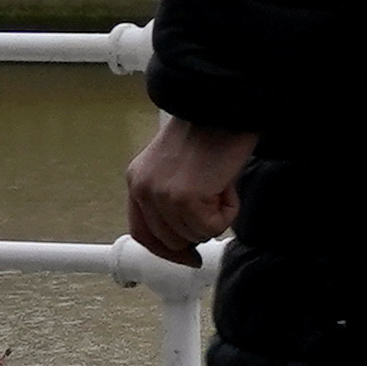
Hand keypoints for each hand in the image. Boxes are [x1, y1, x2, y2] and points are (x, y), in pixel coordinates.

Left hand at [123, 115, 255, 260]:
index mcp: (138, 181)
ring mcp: (161, 196)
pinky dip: (228, 211)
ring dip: (216, 216)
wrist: (223, 108)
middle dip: (198, 229)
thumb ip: (172, 199)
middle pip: (170, 241)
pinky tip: (227, 185)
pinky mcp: (184, 199)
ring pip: (194, 236)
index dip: (167, 251)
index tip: (188, 257)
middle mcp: (143, 190)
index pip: (143, 233)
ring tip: (221, 184)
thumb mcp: (178, 168)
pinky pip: (212, 228)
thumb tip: (190, 237)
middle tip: (217, 203)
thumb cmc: (210, 132)